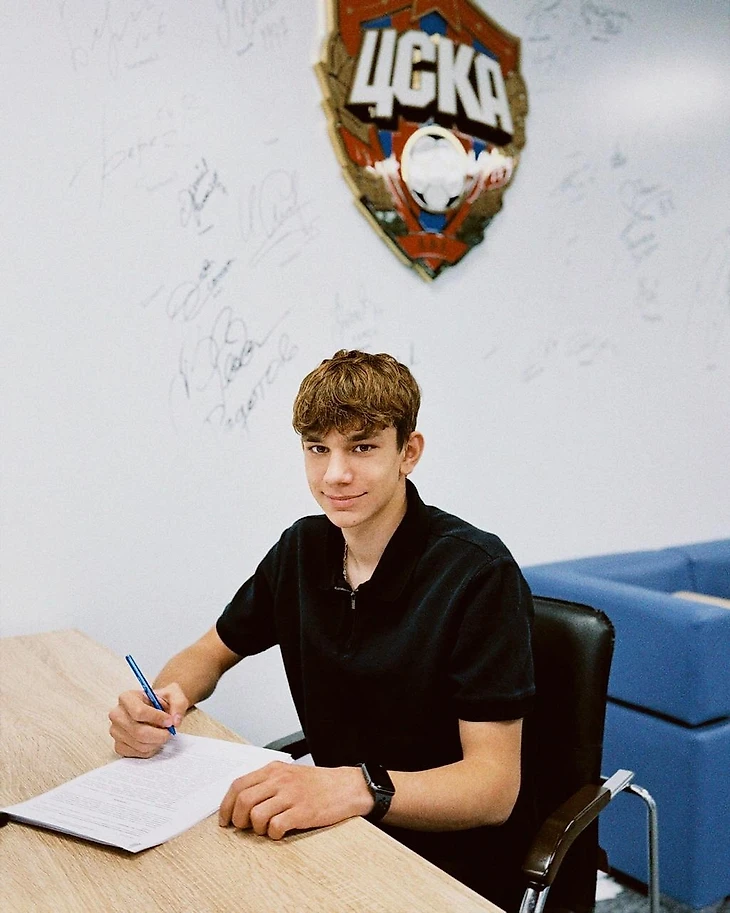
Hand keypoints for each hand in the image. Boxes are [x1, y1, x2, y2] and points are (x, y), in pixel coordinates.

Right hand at [108, 683, 188, 757]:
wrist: (155, 708)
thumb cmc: (161, 700)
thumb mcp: (174, 694)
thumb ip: (178, 703)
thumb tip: (175, 721)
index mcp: (127, 697)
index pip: (139, 712)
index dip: (157, 719)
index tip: (169, 721)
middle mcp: (117, 714)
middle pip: (138, 731)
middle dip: (159, 734)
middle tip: (169, 731)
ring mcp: (115, 731)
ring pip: (139, 744)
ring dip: (156, 742)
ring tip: (162, 733)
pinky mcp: (119, 745)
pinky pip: (136, 753)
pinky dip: (150, 749)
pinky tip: (154, 740)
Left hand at [218, 762, 373, 839]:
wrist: (345, 787)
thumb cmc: (316, 784)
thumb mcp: (288, 774)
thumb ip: (266, 783)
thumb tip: (240, 802)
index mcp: (273, 770)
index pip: (238, 785)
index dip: (226, 805)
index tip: (225, 819)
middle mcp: (280, 780)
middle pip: (243, 801)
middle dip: (238, 819)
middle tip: (244, 827)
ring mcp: (291, 796)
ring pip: (256, 815)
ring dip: (256, 828)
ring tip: (266, 829)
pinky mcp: (302, 812)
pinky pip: (276, 827)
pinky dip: (273, 834)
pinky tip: (281, 832)